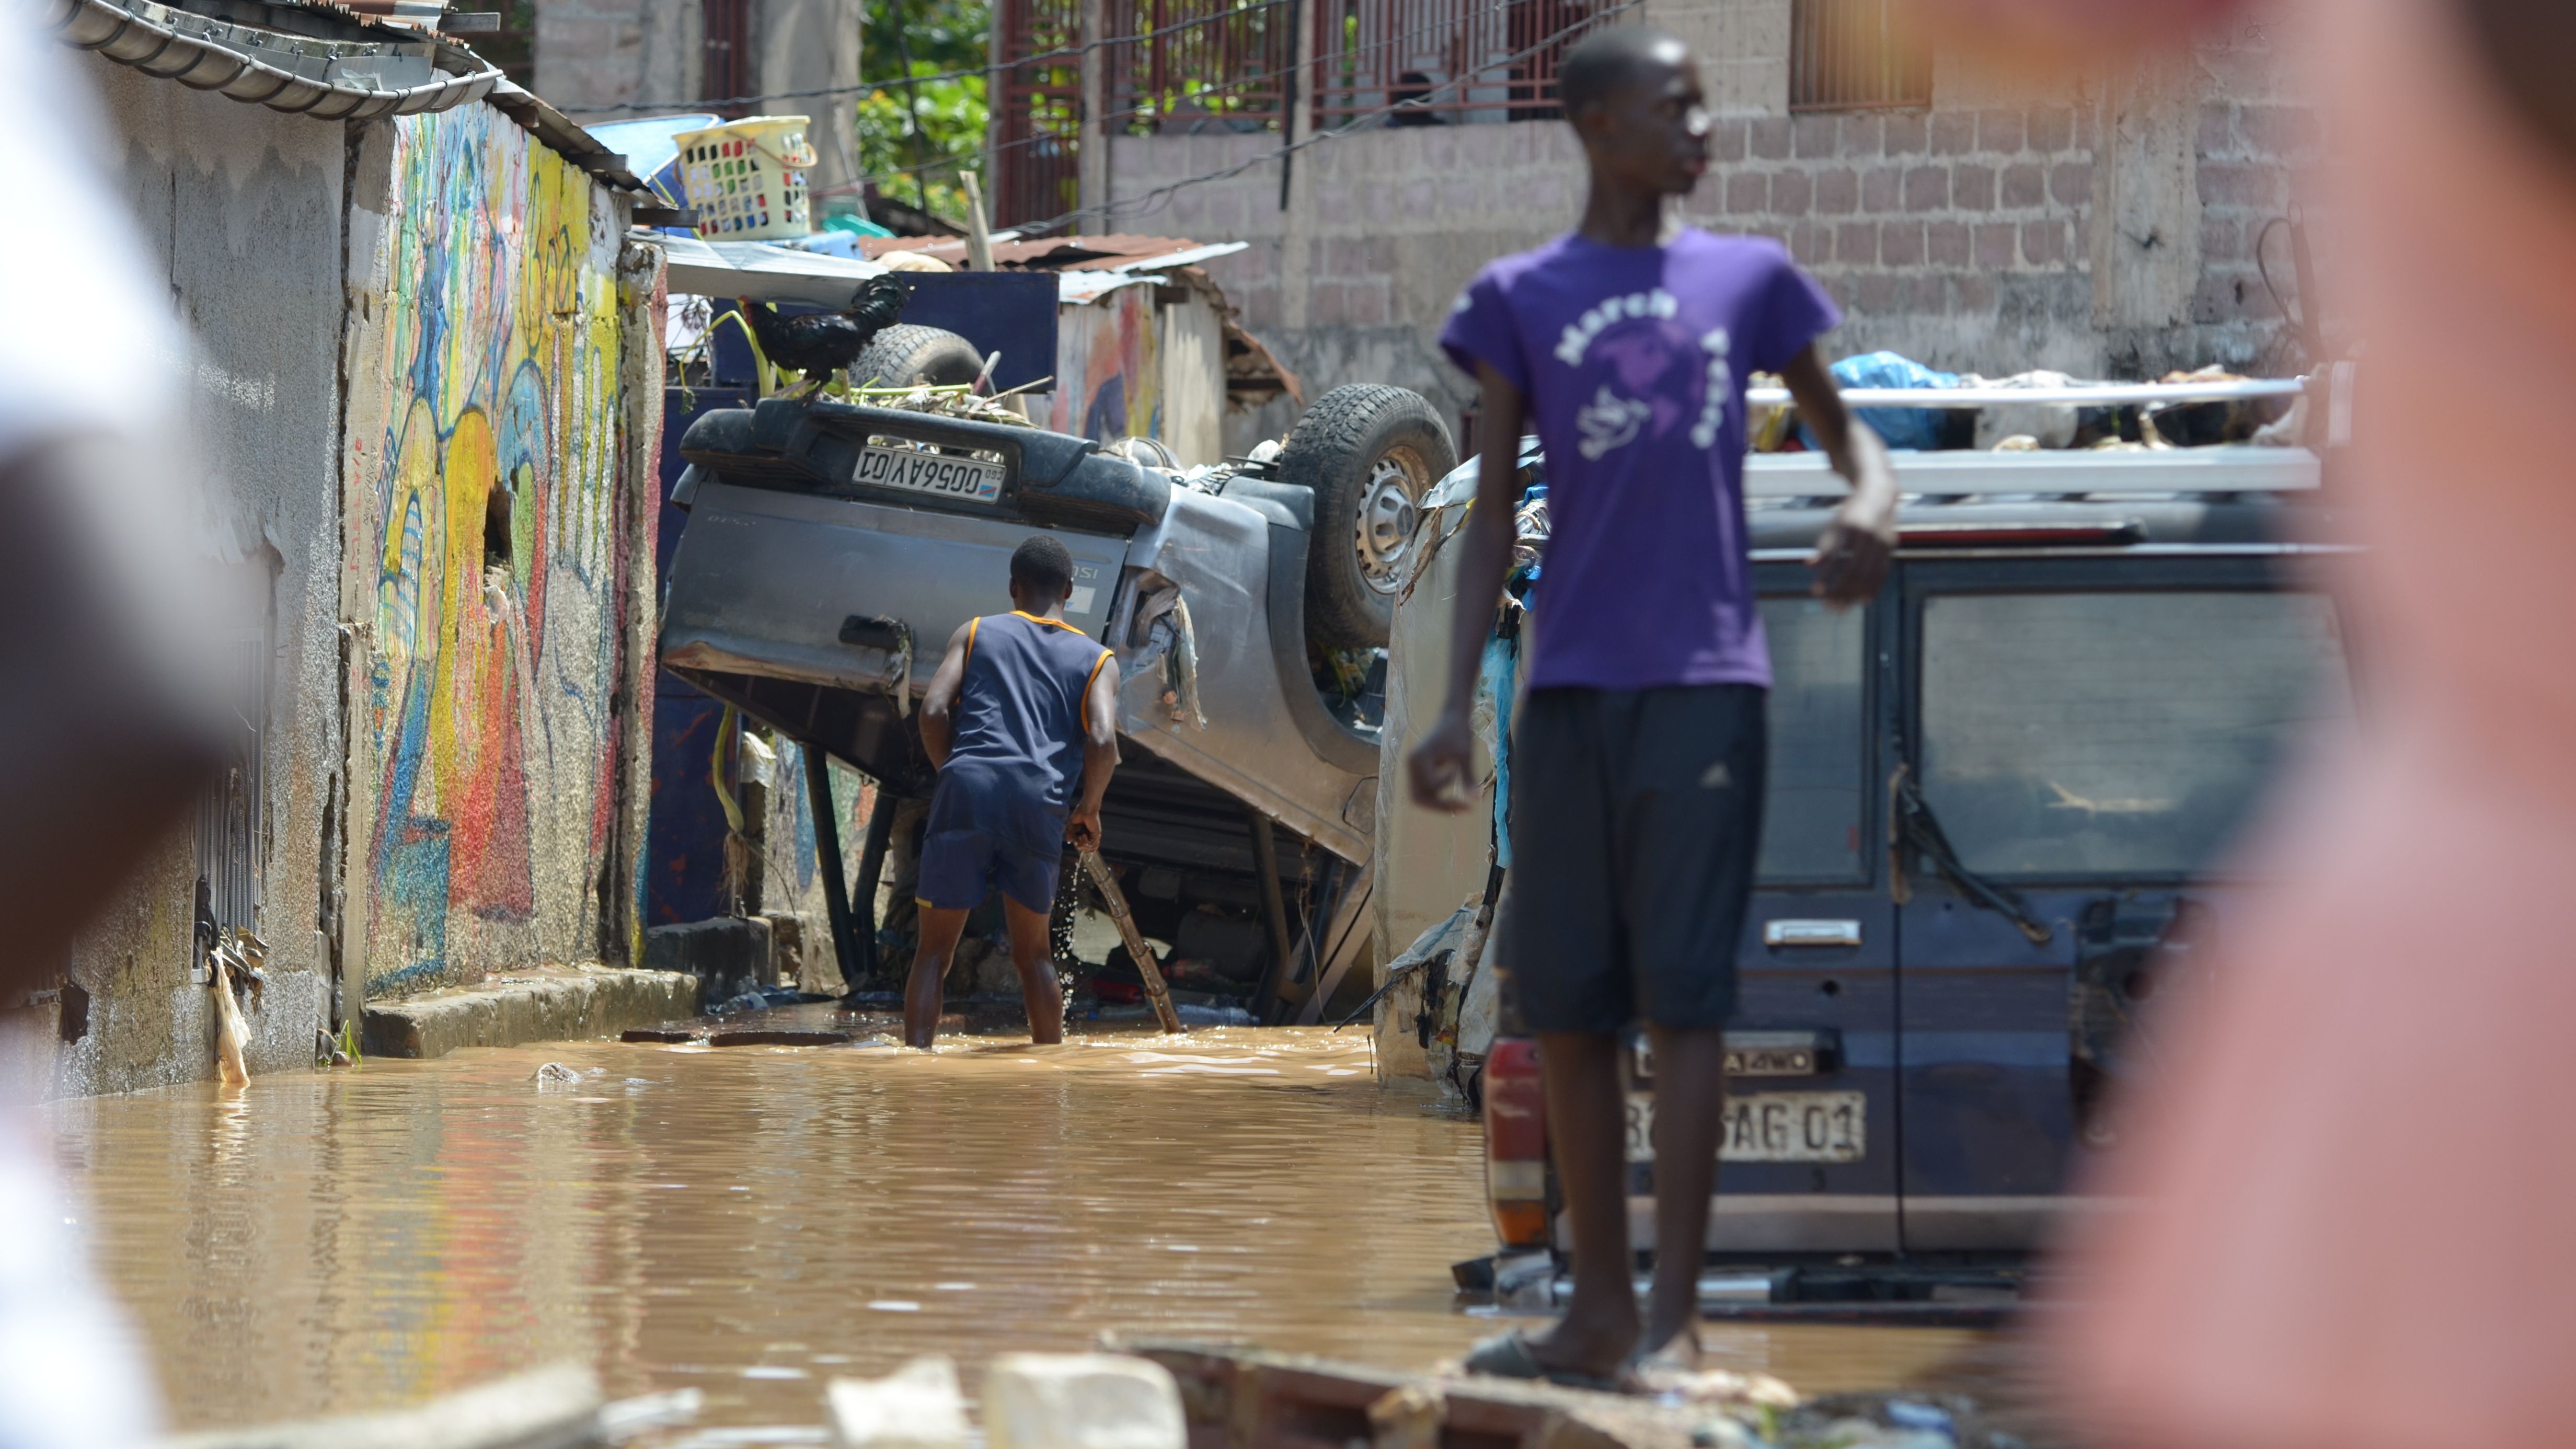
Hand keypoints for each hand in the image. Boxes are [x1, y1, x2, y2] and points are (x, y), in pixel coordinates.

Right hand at [1066, 805, 1102, 852]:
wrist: (1086, 808)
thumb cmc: (1079, 814)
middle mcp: (1090, 837)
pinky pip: (1092, 846)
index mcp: (1085, 834)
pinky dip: (1086, 843)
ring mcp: (1094, 836)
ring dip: (1083, 846)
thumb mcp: (1071, 825)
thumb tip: (1068, 841)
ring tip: (1081, 836)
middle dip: (1079, 846)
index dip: (1076, 844)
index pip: (1081, 845)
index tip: (1072, 837)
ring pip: (1090, 849)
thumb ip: (1069, 833)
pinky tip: (1083, 835)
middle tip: (1077, 837)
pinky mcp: (1097, 835)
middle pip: (1085, 849)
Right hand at [1407, 709, 1477, 812]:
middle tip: (1463, 808)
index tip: (1467, 796)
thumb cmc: (1460, 732)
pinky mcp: (1417, 769)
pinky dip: (1436, 795)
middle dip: (1440, 806)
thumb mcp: (1465, 755)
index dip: (1448, 798)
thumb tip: (1476, 799)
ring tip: (1458, 803)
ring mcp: (1412, 767)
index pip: (1429, 789)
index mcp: (1419, 759)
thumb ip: (1468, 777)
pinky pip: (1422, 789)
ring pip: (1419, 796)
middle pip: (1419, 797)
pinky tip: (1453, 789)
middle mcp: (1411, 764)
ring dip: (1437, 803)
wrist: (1453, 717)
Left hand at [1809, 487, 1895, 606]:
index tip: (1815, 592)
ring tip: (1842, 608)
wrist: (1879, 495)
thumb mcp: (1835, 526)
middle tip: (1828, 608)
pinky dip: (1873, 588)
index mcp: (1850, 527)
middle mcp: (1868, 535)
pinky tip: (1863, 601)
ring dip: (1855, 594)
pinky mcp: (1891, 547)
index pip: (1836, 558)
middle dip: (1840, 591)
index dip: (1826, 577)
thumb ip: (1825, 545)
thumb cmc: (1851, 514)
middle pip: (1854, 570)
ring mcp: (1882, 541)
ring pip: (1869, 574)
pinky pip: (1882, 572)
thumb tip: (1809, 565)